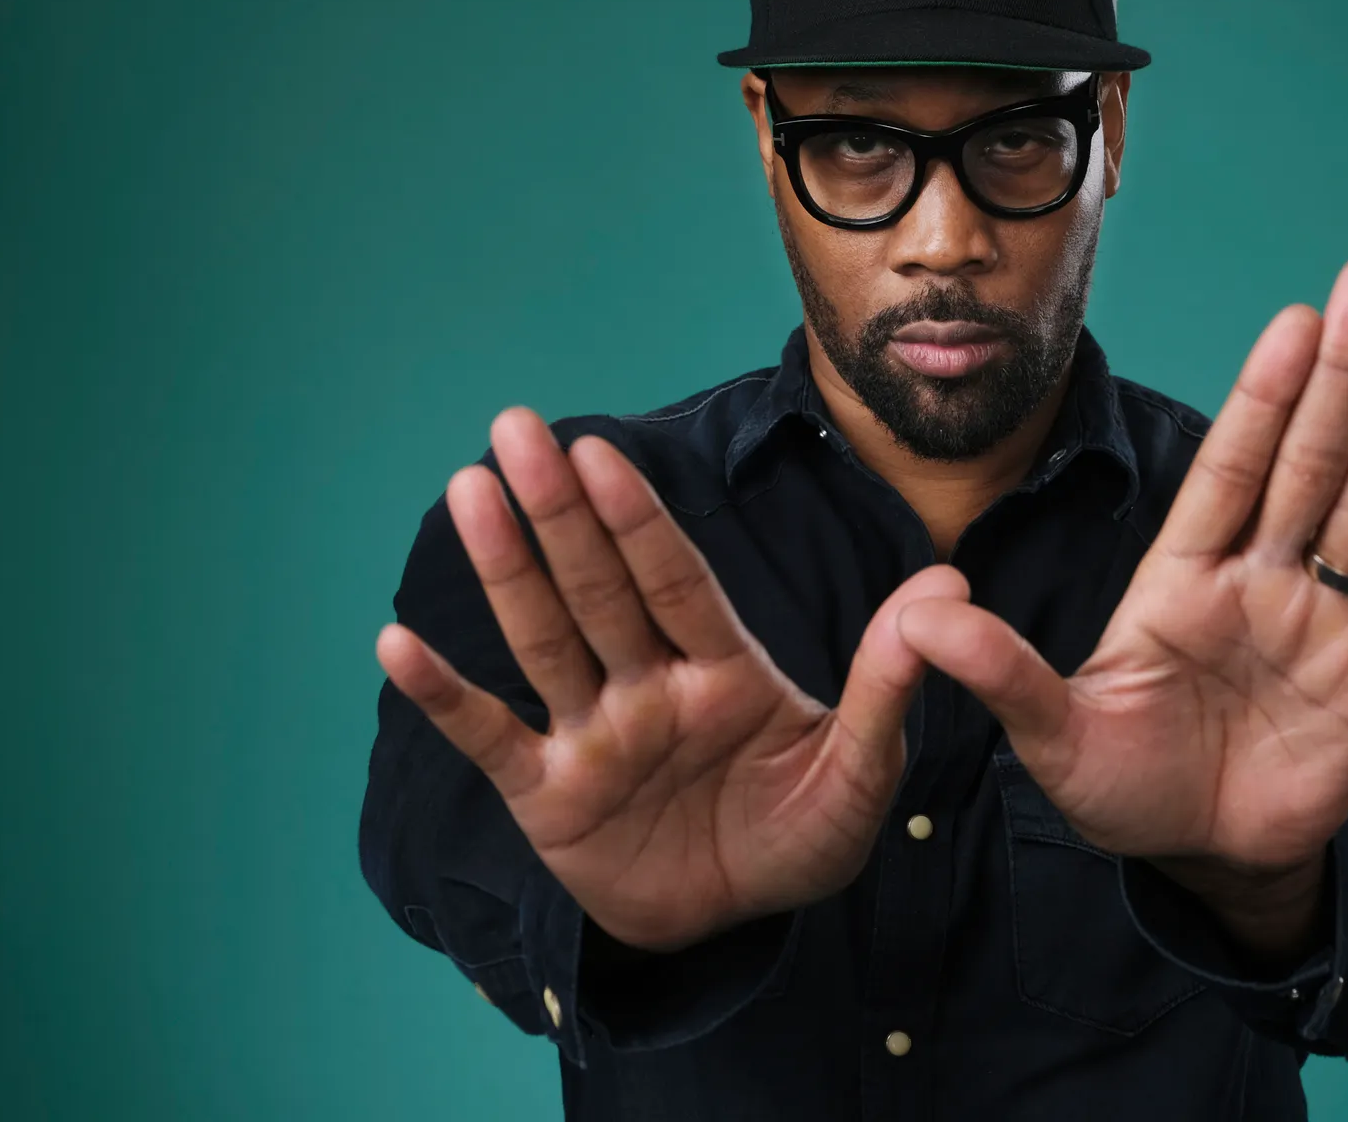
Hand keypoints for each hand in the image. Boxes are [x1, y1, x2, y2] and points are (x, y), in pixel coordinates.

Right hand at [374, 407, 960, 951]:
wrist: (742, 919)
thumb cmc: (802, 831)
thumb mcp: (861, 767)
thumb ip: (888, 681)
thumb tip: (948, 588)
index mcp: (723, 667)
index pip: (675, 580)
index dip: (638, 519)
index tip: (603, 452)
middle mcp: (647, 684)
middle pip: (599, 588)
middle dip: (560, 511)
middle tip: (516, 428)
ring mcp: (593, 735)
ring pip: (544, 641)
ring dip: (505, 572)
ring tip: (468, 491)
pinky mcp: (550, 798)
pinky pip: (491, 739)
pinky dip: (447, 697)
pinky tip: (399, 644)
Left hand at [897, 258, 1347, 881]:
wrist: (1201, 857)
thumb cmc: (1121, 788)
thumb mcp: (1051, 734)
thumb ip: (998, 672)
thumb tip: (916, 614)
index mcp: (1181, 578)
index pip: (1228, 469)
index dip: (1261, 397)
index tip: (1294, 320)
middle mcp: (1256, 580)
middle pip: (1304, 461)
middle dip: (1338, 375)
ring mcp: (1318, 619)